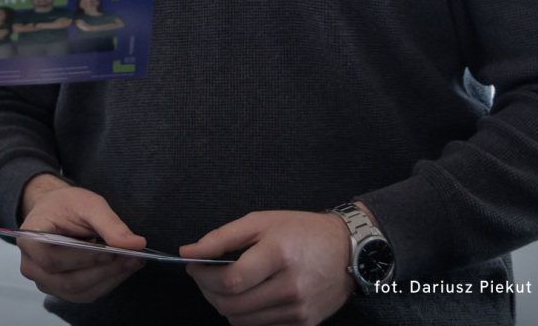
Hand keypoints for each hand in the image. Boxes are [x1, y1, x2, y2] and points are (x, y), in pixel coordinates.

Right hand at [14, 174, 146, 303]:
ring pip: (79, 292)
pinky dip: (106, 283)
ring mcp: (44, 281)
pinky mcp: (59, 288)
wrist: (54, 210)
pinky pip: (84, 294)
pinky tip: (121, 269)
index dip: (83, 259)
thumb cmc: (65, 205)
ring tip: (132, 262)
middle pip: (68, 281)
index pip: (52, 260)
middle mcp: (31, 265)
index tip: (111, 251)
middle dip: (104, 271)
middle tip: (132, 257)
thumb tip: (136, 244)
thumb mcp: (88, 204)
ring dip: (109, 279)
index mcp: (29, 239)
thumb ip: (110, 223)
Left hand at [181, 210, 354, 325]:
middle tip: (205, 275)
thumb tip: (188, 252)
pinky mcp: (304, 325)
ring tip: (227, 284)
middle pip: (231, 305)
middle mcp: (290, 287)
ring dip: (224, 305)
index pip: (230, 281)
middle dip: (208, 291)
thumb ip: (220, 238)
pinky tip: (249, 296)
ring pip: (242, 321)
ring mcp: (299, 311)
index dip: (203, 277)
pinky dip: (246, 315)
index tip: (194, 267)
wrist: (349, 251)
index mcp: (279, 255)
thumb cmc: (302, 231)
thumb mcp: (260, 221)